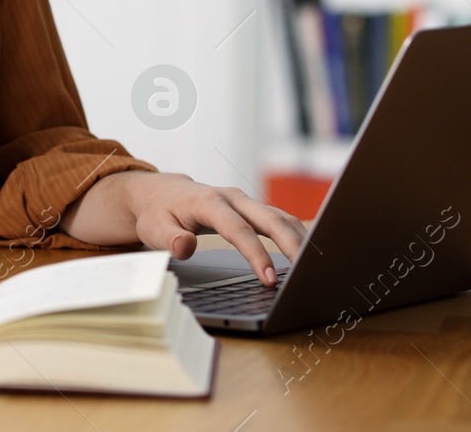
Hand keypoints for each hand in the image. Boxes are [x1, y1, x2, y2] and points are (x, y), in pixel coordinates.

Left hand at [67, 172, 306, 285]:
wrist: (160, 193)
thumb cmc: (158, 213)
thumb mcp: (153, 229)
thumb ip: (169, 240)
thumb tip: (187, 247)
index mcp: (209, 202)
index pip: (239, 230)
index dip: (256, 254)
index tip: (270, 278)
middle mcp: (232, 198)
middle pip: (270, 218)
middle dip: (292, 244)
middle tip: (308, 272)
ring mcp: (244, 202)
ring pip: (280, 217)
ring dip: (299, 239)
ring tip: (316, 266)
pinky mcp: (251, 209)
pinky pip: (278, 219)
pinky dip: (295, 235)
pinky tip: (307, 255)